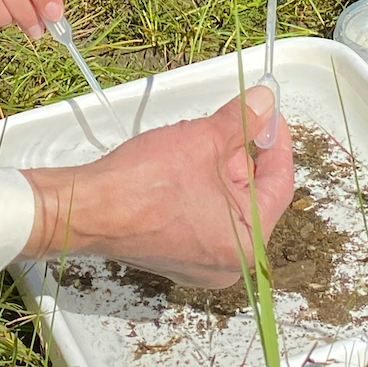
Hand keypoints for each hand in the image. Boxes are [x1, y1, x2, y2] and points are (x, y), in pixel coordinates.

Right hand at [22, 88, 295, 286]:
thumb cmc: (145, 184)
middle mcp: (229, 265)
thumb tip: (265, 101)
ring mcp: (199, 264)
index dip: (276, 143)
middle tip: (232, 121)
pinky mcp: (173, 257)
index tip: (270, 115)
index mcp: (248, 245)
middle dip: (241, 155)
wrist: (87, 209)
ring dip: (218, 169)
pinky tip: (184, 162)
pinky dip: (200, 189)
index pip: (279, 186)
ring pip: (225, 206)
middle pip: (251, 197)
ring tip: (200, 139)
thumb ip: (242, 120)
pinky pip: (201, 218)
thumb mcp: (203, 140)